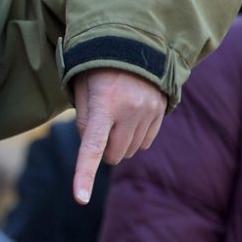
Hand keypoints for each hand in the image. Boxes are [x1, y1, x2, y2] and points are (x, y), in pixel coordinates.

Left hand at [72, 68, 166, 203]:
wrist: (134, 42)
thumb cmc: (97, 67)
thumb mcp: (81, 87)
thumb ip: (83, 119)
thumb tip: (93, 148)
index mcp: (104, 105)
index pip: (92, 147)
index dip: (84, 174)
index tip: (80, 198)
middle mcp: (130, 111)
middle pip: (112, 156)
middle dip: (102, 149)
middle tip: (98, 125)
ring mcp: (149, 113)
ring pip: (129, 151)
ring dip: (119, 143)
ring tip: (114, 114)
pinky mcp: (161, 113)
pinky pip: (145, 142)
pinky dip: (134, 137)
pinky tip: (130, 116)